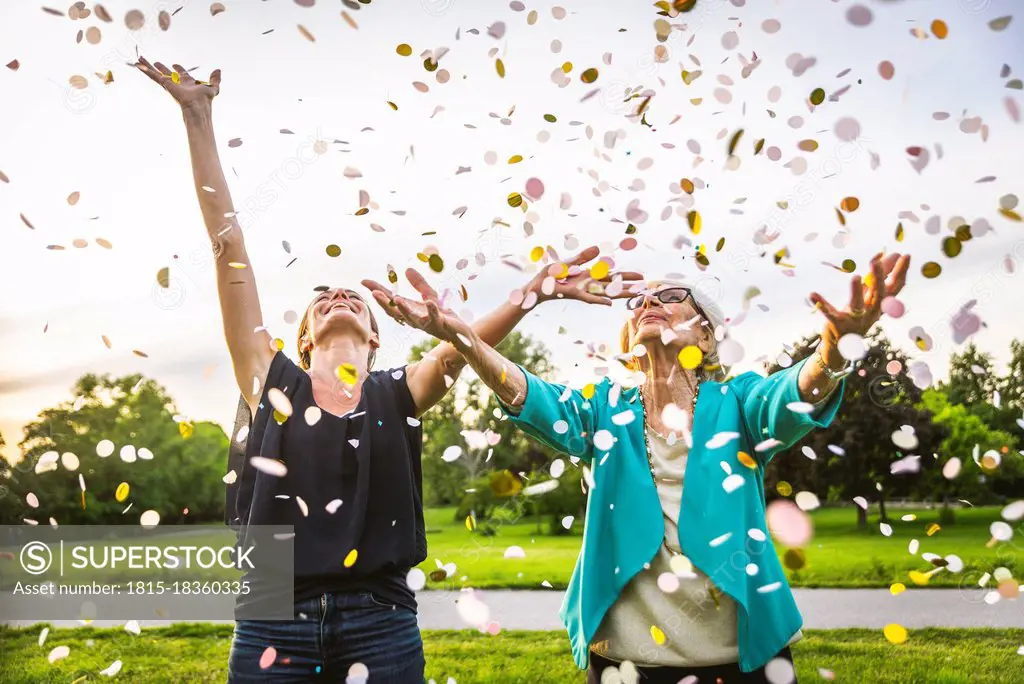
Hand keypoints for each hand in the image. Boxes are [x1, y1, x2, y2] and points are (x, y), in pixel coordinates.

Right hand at [134, 55, 220, 110]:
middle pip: (166, 73)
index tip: (175, 64)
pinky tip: (138, 65)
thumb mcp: (213, 87)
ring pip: (156, 73)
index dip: (178, 69)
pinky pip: (153, 76)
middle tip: (155, 62)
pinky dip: (145, 70)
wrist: (198, 106)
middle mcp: (177, 83)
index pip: (181, 74)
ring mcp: (169, 84)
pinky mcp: (165, 84)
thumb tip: (218, 70)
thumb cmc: (205, 100)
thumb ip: (215, 79)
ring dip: (148, 66)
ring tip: (140, 59)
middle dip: (161, 68)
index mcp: (187, 83)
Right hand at [362, 269, 472, 345]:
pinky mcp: (440, 324)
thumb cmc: (442, 315)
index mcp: (409, 311)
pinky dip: (432, 310)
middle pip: (395, 312)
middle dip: (384, 303)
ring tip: (397, 299)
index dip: (377, 291)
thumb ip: (419, 284)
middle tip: (374, 292)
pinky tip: (429, 302)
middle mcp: (414, 319)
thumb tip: (407, 269)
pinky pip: (435, 318)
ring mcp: (426, 324)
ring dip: (404, 309)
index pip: (390, 300)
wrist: (459, 333)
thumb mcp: (429, 295)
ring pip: (412, 318)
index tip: (364, 281)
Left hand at [522, 246, 642, 305]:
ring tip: (635, 294)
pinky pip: (588, 298)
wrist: (534, 288)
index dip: (626, 276)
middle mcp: (588, 285)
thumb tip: (598, 249)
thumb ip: (582, 257)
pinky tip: (609, 304)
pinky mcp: (573, 293)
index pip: (611, 276)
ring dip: (619, 294)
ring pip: (605, 292)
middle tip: (646, 287)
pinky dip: (598, 300)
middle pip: (613, 285)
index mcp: (588, 276)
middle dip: (629, 285)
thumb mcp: (567, 263)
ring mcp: (582, 290)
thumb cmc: (549, 277)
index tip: (641, 277)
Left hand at [809, 252, 909, 363]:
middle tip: (876, 261)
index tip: (904, 255)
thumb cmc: (856, 315)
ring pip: (858, 305)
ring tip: (855, 277)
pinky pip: (829, 313)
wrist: (842, 345)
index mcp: (880, 305)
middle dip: (879, 278)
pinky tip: (812, 294)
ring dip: (856, 291)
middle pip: (879, 295)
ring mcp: (855, 320)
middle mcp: (871, 313)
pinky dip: (821, 303)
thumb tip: (883, 255)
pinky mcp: (837, 324)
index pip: (895, 287)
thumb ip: (874, 278)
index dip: (901, 272)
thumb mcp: (867, 297)